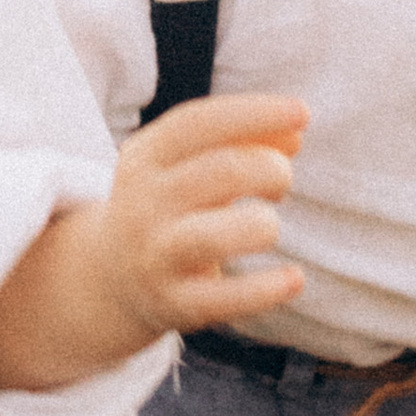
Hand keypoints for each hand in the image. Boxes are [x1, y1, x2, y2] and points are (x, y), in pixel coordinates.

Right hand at [0, 94, 309, 392]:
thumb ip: (242, 140)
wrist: (112, 276)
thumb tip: (294, 135)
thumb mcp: (190, 163)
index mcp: (145, 157)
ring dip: (263, 224)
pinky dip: (267, 289)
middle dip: (270, 169)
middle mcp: (143, 203)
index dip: (255, 112)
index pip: (198, 123)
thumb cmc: (172, 203)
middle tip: (281, 179)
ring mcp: (155, 255)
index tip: (302, 113)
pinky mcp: (174, 303)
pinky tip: (294, 279)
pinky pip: (224, 298)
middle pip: (220, 172)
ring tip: (268, 225)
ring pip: (215, 235)